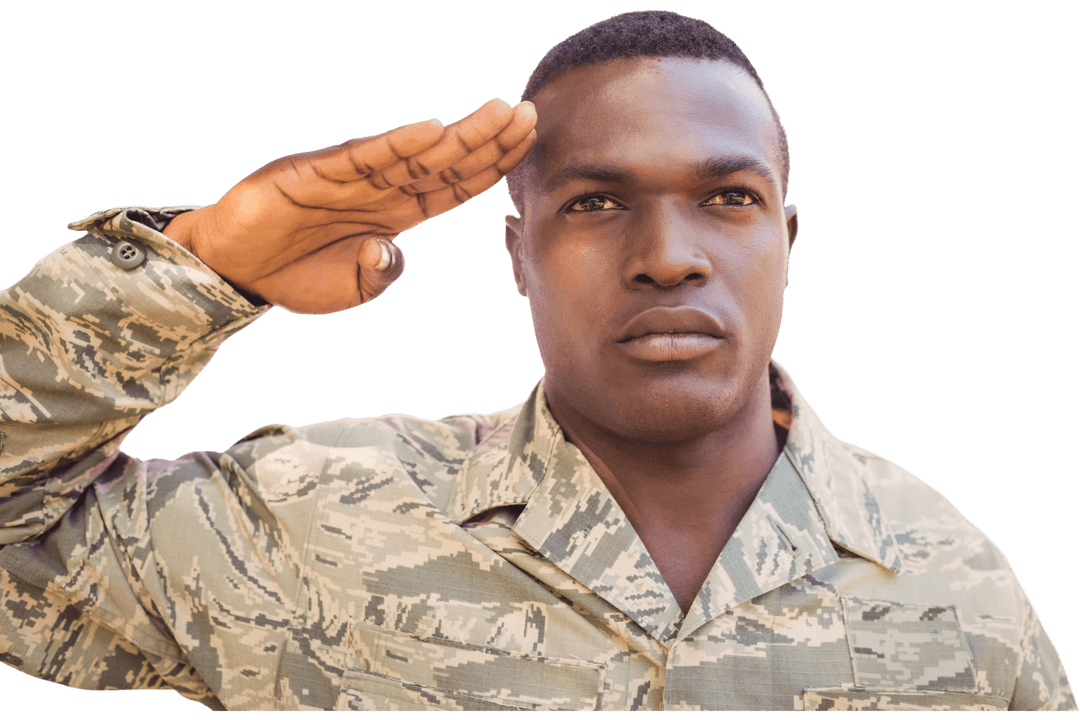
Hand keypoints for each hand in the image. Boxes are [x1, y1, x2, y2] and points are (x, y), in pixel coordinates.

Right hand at [165, 98, 535, 313]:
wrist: (238, 272)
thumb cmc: (298, 277)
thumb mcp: (355, 289)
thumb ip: (383, 274)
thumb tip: (390, 250)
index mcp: (396, 215)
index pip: (456, 185)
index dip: (493, 165)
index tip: (527, 144)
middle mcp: (381, 190)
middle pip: (447, 162)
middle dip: (490, 139)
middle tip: (530, 114)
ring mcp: (351, 178)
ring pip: (415, 153)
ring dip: (459, 135)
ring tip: (499, 113)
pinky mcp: (315, 173)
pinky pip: (362, 157)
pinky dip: (396, 144)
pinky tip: (432, 131)